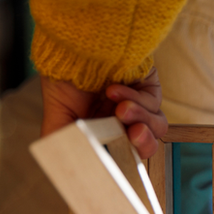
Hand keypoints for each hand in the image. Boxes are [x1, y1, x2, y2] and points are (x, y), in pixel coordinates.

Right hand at [39, 67, 167, 158]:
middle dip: (143, 144)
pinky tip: (115, 89)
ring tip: (121, 109)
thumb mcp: (57, 114)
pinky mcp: (150, 89)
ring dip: (140, 119)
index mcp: (105, 132)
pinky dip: (135, 99)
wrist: (74, 44)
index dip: (127, 163)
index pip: (125, 155)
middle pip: (146, 146)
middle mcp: (124, 121)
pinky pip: (153, 104)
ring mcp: (139, 105)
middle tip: (133, 135)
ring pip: (156, 127)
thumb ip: (63, 142)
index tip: (121, 168)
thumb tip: (62, 168)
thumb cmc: (64, 75)